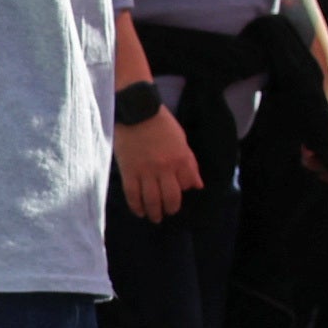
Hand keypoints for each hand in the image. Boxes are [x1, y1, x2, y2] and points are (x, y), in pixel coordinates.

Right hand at [114, 100, 199, 219]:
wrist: (137, 111)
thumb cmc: (161, 123)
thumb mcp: (181, 140)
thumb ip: (189, 163)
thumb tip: (197, 185)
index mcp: (180, 158)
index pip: (186, 185)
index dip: (183, 191)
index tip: (178, 194)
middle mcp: (165, 168)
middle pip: (170, 198)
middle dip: (170, 208)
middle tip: (167, 212)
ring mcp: (146, 171)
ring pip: (152, 200)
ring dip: (154, 212)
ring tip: (154, 217)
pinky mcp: (129, 172)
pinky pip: (133, 195)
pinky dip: (136, 206)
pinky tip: (139, 211)